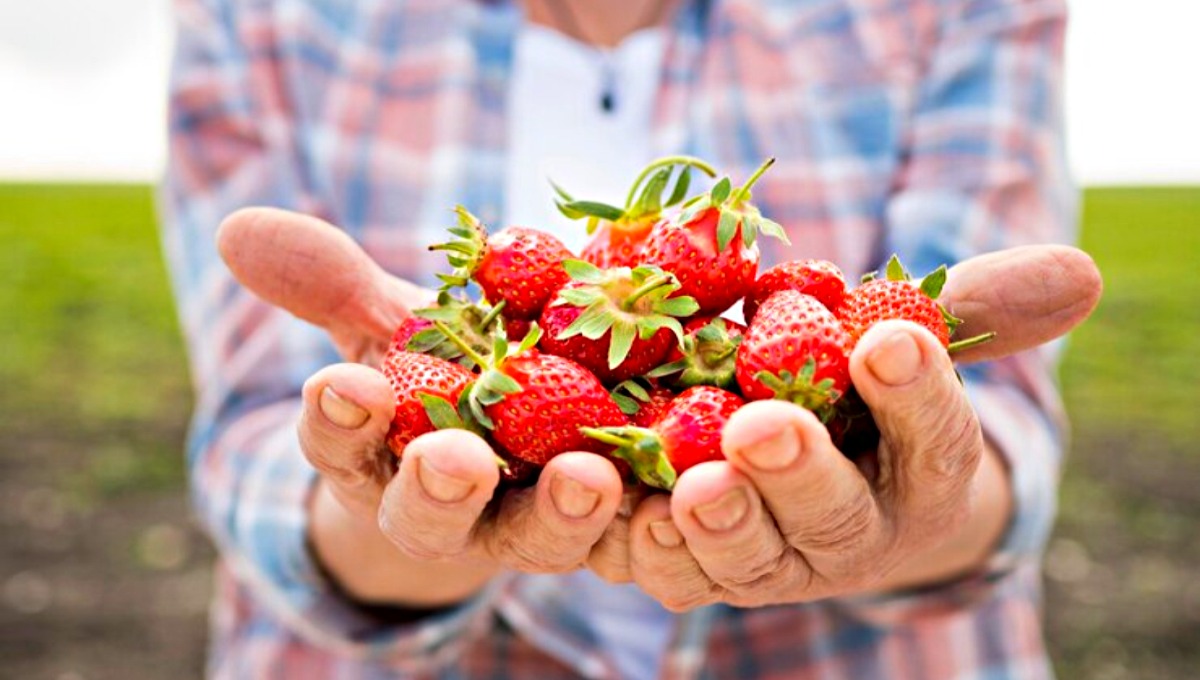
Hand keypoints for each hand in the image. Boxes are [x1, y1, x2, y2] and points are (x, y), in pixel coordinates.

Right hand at [218, 207, 630, 605]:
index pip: (343, 446)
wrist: (522, 417)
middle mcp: (452, 508)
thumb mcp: (388, 322)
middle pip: (436, 514)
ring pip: (542, 534)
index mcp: (382, 458)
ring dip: (562, 512)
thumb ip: (329, 283)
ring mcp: (535, 524)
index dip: (339, 423)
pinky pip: (632, 534)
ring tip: (588, 476)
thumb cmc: (436, 370)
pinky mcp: (614, 525)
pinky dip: (653, 520)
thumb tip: (239, 228)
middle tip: (456, 459)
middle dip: (441, 490)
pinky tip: (678, 492)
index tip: (343, 385)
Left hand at [624, 245, 1101, 609]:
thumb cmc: (856, 392)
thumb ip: (967, 309)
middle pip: (831, 516)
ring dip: (716, 526)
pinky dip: (635, 543)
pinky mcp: (689, 565)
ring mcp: (766, 558)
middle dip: (799, 474)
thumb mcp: (904, 343)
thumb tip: (1078, 274)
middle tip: (762, 427)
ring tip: (690, 488)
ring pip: (746, 560)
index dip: (917, 396)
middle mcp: (845, 532)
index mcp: (914, 474)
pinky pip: (664, 569)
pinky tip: (609, 499)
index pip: (932, 439)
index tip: (893, 341)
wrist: (791, 461)